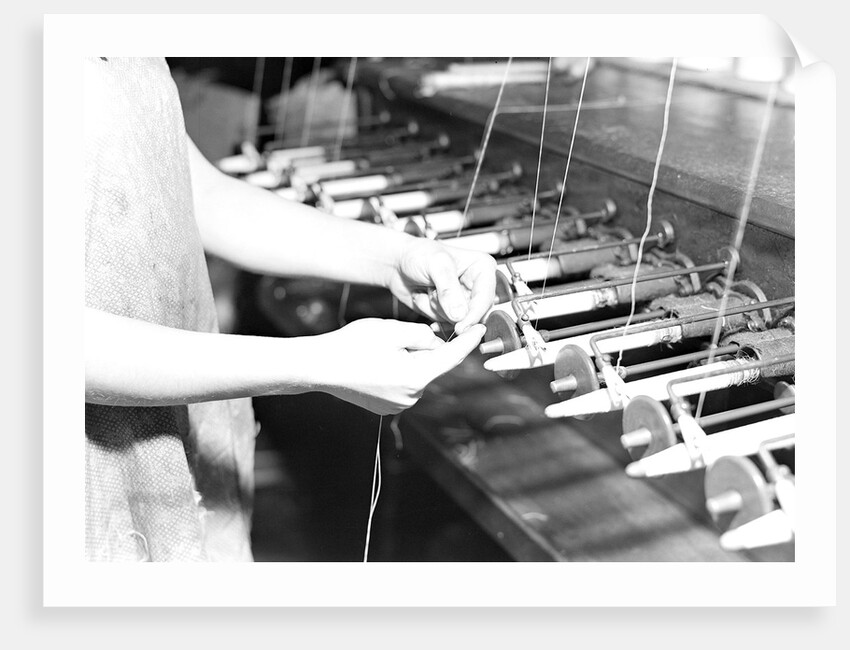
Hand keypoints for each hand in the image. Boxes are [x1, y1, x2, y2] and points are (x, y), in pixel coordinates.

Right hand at [311, 319, 485, 414]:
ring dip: (409, 359)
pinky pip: (402, 384)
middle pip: (431, 365)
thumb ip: (423, 334)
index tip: (481, 329)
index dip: (468, 341)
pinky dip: (397, 371)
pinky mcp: (386, 407)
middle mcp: (411, 397)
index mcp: (416, 377)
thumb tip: (436, 342)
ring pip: (416, 374)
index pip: (451, 357)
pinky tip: (376, 362)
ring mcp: (398, 405)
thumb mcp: (393, 330)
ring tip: (380, 349)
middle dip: (424, 348)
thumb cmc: (352, 345)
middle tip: (399, 334)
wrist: (318, 367)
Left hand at [387, 238, 496, 334]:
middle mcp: (475, 286)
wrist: (397, 263)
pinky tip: (424, 298)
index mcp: (482, 268)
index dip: (474, 315)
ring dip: (436, 308)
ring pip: (457, 321)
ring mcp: (462, 300)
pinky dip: (430, 313)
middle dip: (448, 308)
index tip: (460, 326)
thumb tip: (460, 314)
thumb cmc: (416, 254)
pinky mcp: (449, 312)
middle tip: (432, 291)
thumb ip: (448, 289)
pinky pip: (445, 324)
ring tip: (427, 289)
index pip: (485, 299)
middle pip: (474, 314)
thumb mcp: (435, 264)